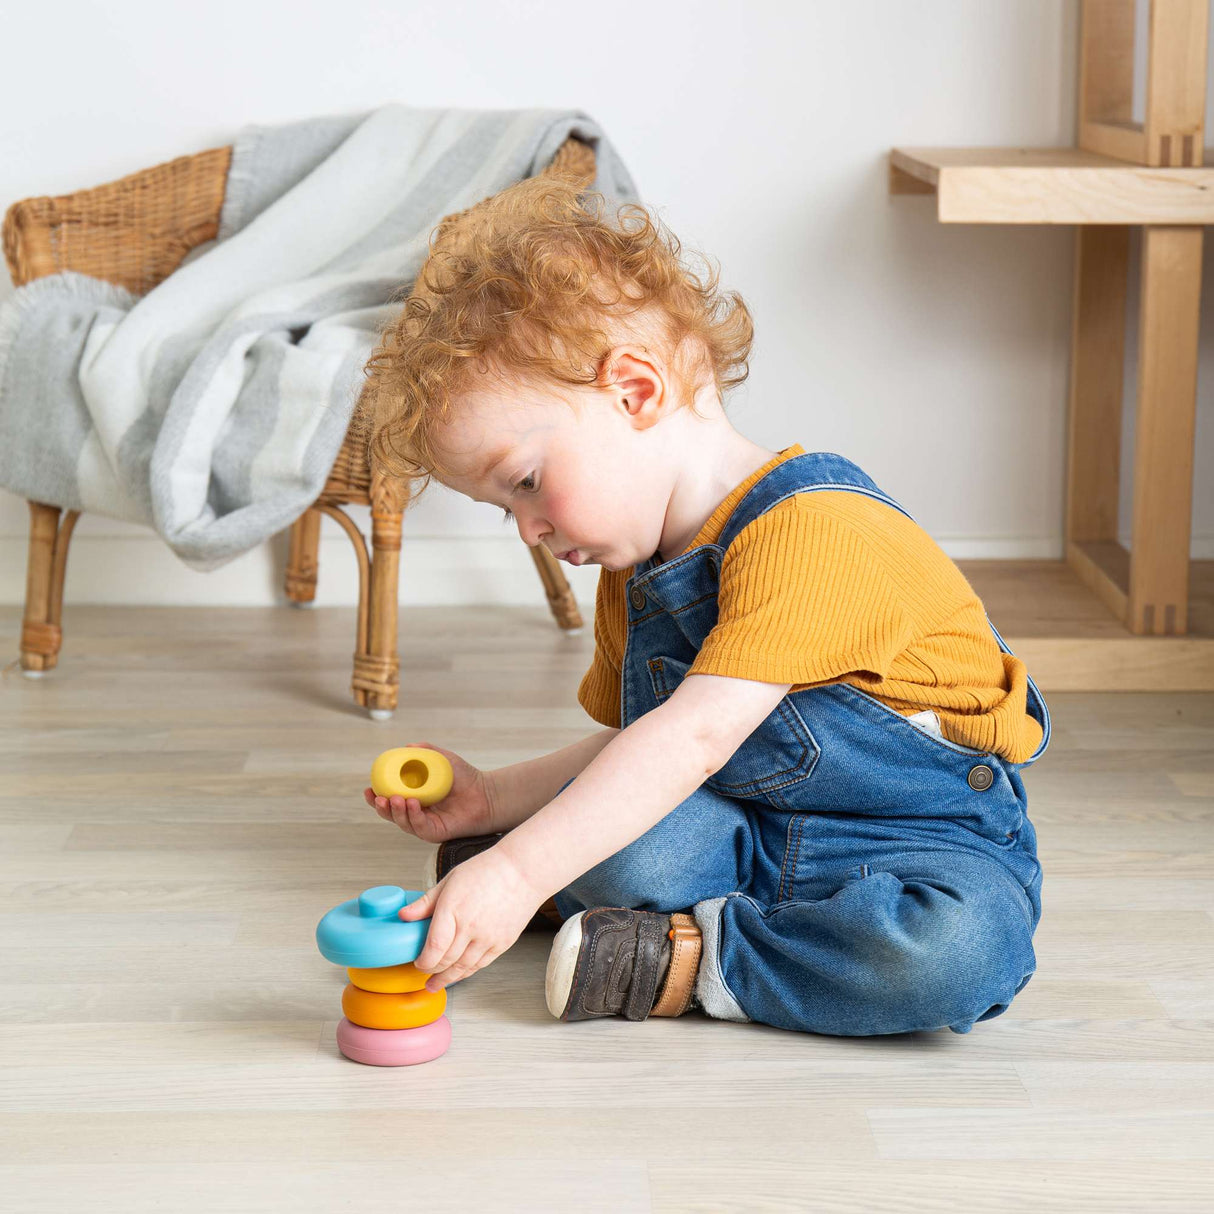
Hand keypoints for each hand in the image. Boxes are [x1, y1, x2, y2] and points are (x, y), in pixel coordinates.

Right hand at [364, 740, 495, 841]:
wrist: (485, 792)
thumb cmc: (464, 777)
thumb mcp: (442, 759)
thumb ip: (425, 751)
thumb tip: (406, 747)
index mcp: (413, 796)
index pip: (389, 799)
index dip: (375, 797)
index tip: (369, 789)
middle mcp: (416, 812)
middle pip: (391, 814)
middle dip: (381, 808)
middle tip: (379, 798)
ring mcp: (425, 824)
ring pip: (403, 822)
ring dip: (396, 812)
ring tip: (398, 799)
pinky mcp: (436, 832)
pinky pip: (420, 827)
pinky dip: (413, 817)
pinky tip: (413, 804)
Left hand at [398, 847, 544, 991]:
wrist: (523, 871)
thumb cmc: (487, 870)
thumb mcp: (450, 880)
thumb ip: (426, 902)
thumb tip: (403, 916)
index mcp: (453, 909)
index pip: (433, 948)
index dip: (423, 962)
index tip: (417, 963)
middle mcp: (470, 926)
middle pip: (446, 961)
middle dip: (432, 971)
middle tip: (424, 973)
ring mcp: (488, 937)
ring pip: (463, 968)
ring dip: (447, 978)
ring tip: (436, 983)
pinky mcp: (502, 943)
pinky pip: (480, 965)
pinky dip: (466, 972)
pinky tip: (458, 974)